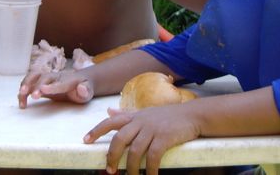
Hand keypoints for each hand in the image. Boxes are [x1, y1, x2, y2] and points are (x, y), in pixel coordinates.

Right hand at [18, 69, 93, 108]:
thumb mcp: (88, 91)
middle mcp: (55, 77)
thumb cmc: (85, 88)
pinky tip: (23, 104)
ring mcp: (47, 80)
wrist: (81, 80)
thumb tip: (82, 88)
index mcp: (68, 80)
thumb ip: (85, 90)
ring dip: (25, 84)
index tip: (42, 90)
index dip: (51, 86)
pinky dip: (23, 92)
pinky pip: (29, 84)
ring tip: (21, 96)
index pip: (59, 83)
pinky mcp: (41, 85)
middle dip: (36, 85)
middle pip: (43, 77)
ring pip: (33, 77)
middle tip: (32, 96)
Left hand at [84, 106, 199, 174]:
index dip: (96, 130)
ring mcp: (152, 129)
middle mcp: (141, 121)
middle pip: (119, 139)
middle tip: (110, 170)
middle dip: (112, 156)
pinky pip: (153, 156)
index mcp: (134, 116)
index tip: (85, 141)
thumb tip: (108, 111)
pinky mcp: (164, 138)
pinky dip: (150, 169)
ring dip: (132, 168)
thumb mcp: (145, 112)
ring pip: (135, 151)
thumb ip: (126, 113)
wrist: (193, 115)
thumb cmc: (168, 116)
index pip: (110, 121)